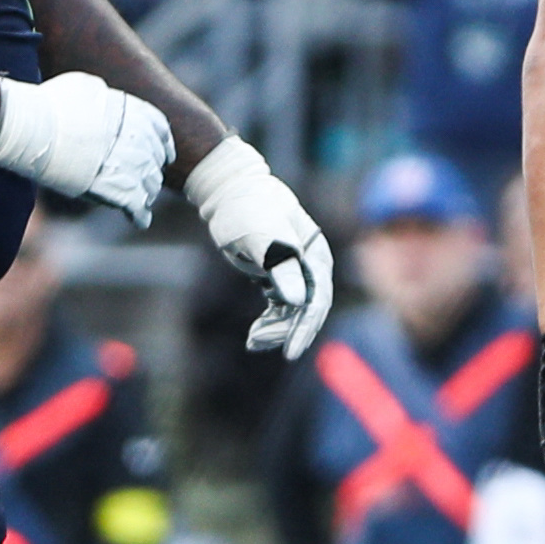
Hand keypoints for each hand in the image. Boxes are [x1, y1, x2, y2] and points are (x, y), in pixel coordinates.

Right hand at [0, 72, 174, 223]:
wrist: (31, 129)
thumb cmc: (49, 105)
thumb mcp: (83, 87)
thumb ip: (102, 96)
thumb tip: (103, 99)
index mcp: (133, 112)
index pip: (160, 129)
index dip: (163, 144)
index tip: (163, 154)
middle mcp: (137, 138)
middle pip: (155, 160)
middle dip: (151, 171)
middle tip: (145, 181)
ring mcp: (130, 165)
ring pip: (150, 185)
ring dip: (146, 192)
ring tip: (140, 200)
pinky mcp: (117, 191)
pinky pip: (138, 207)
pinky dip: (140, 215)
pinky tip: (140, 220)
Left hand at [182, 137, 334, 355]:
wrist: (228, 191)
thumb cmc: (246, 207)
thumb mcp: (261, 234)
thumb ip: (280, 264)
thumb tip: (298, 301)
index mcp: (315, 254)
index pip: (316, 300)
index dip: (305, 328)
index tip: (290, 352)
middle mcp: (310, 266)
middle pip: (306, 310)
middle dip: (285, 331)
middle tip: (256, 342)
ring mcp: (294, 272)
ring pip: (292, 312)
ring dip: (274, 329)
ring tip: (252, 340)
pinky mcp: (277, 276)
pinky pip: (279, 308)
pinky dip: (269, 323)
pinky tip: (254, 336)